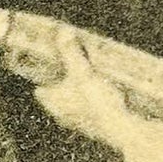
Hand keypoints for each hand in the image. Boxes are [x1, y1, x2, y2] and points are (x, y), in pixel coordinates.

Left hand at [32, 28, 130, 147]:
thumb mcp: (83, 72)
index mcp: (53, 102)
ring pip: (72, 107)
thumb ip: (71, 53)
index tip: (51, 66)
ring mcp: (77, 124)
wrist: (121, 130)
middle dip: (63, 85)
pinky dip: (92, 105)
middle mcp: (62, 115)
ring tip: (90, 80)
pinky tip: (104, 97)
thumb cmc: (97, 100)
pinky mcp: (93, 129)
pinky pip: (88, 114)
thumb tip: (63, 32)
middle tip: (73, 69)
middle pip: (56, 97)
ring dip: (78, 96)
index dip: (44, 78)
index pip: (41, 90)